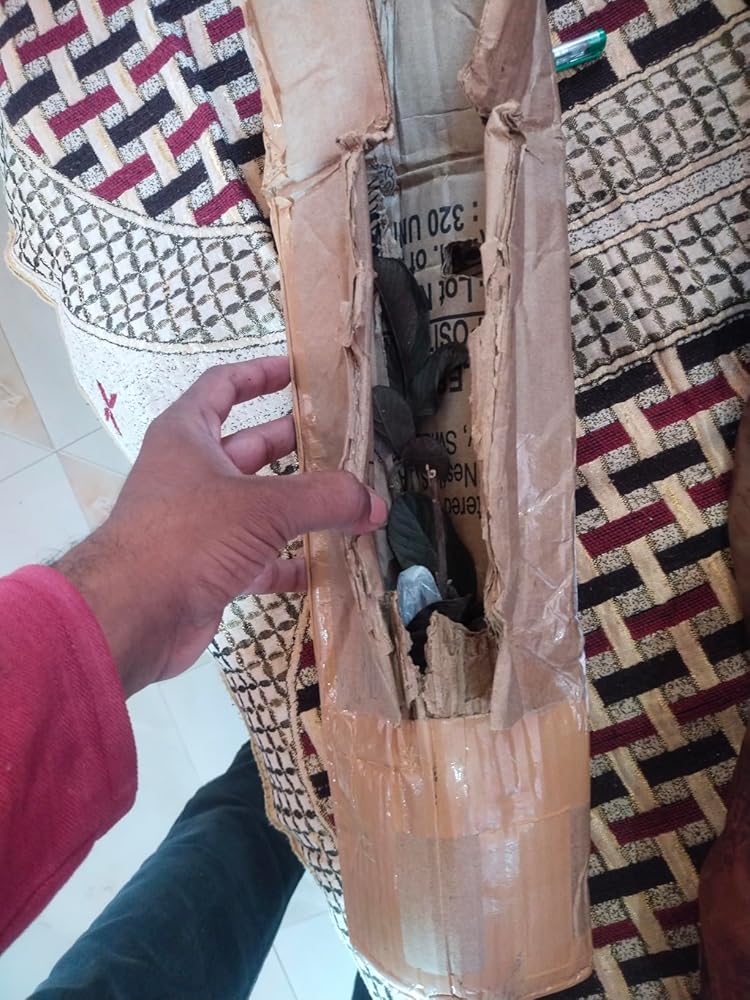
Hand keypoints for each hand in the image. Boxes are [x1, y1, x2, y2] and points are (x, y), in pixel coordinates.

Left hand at [56, 359, 385, 695]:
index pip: (223, 386)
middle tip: (339, 443)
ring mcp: (196, 523)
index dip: (259, 373)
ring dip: (297, 506)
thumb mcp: (262, 507)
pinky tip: (321, 568)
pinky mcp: (204, 568)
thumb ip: (324, 499)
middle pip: (248, 447)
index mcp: (187, 436)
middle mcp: (189, 473)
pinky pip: (255, 557)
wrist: (131, 616)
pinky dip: (286, 561)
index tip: (296, 371)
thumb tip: (374, 503)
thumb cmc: (187, 537)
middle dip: (292, 444)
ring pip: (255, 505)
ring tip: (344, 503)